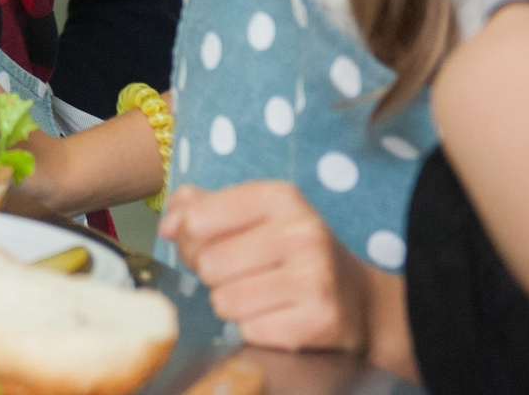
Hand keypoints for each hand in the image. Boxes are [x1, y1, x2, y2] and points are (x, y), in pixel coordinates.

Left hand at [162, 183, 392, 357]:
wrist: (360, 301)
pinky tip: (278, 316)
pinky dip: (255, 328)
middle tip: (240, 275)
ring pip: (224, 301)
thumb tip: (168, 224)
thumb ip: (199, 208)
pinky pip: (249, 330)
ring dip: (232, 304)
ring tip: (260, 295)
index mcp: (279, 197)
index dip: (189, 240)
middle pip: (208, 264)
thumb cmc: (290, 252)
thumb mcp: (252, 215)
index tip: (208, 244)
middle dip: (212, 276)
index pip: (196, 220)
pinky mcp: (320, 321)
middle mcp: (301, 233)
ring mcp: (315, 278)